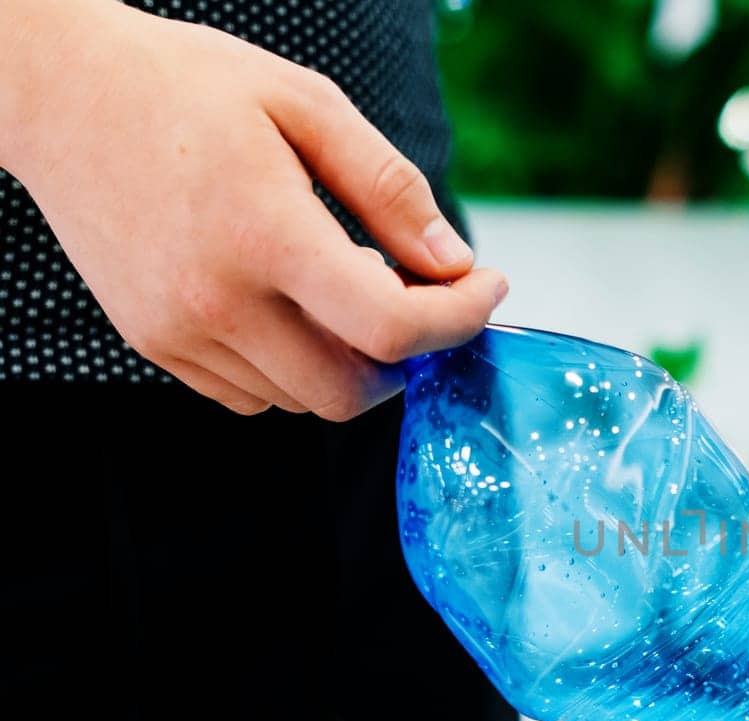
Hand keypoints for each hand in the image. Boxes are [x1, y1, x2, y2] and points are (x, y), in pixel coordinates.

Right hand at [0, 0, 506, 417]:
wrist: (59, 94)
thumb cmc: (188, 86)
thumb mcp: (308, 105)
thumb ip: (389, 190)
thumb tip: (454, 264)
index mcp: (263, 232)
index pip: (389, 328)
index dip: (458, 320)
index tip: (485, 286)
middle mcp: (215, 299)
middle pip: (351, 392)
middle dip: (406, 359)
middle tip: (418, 299)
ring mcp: (178, 331)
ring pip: (303, 402)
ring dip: (348, 363)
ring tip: (344, 285)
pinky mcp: (154, 343)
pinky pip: (252, 396)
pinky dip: (293, 370)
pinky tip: (289, 304)